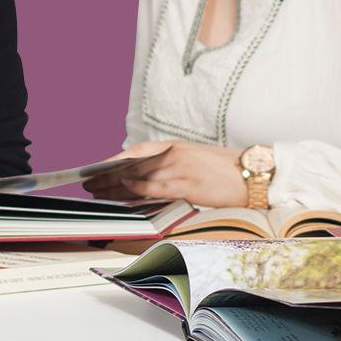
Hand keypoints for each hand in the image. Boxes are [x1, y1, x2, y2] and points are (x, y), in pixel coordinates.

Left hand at [87, 141, 246, 206]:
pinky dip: (138, 191)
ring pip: (140, 179)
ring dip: (116, 187)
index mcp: (176, 146)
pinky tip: (124, 193)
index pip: (137, 152)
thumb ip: (171, 164)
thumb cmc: (225, 168)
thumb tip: (144, 175)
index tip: (96, 167)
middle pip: (133, 166)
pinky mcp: (188, 187)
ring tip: (98, 193)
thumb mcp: (195, 158)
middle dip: (108, 176)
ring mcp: (181, 171)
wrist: (252, 172)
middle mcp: (175, 156)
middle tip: (89, 183)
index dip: (114, 160)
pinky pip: (156, 190)